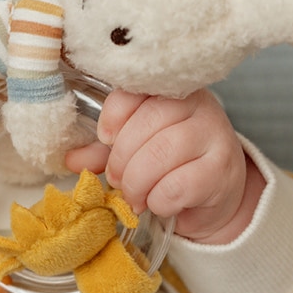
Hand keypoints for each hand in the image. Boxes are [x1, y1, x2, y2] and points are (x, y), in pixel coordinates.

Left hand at [64, 89, 264, 243]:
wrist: (218, 192)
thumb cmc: (172, 163)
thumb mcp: (135, 149)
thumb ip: (104, 150)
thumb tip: (70, 159)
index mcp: (172, 89)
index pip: (135, 89)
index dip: (114, 116)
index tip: (106, 138)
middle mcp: (199, 105)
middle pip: (149, 121)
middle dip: (122, 157)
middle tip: (117, 178)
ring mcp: (215, 135)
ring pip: (162, 152)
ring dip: (138, 181)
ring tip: (134, 195)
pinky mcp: (221, 170)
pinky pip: (178, 184)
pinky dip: (159, 200)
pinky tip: (160, 203)